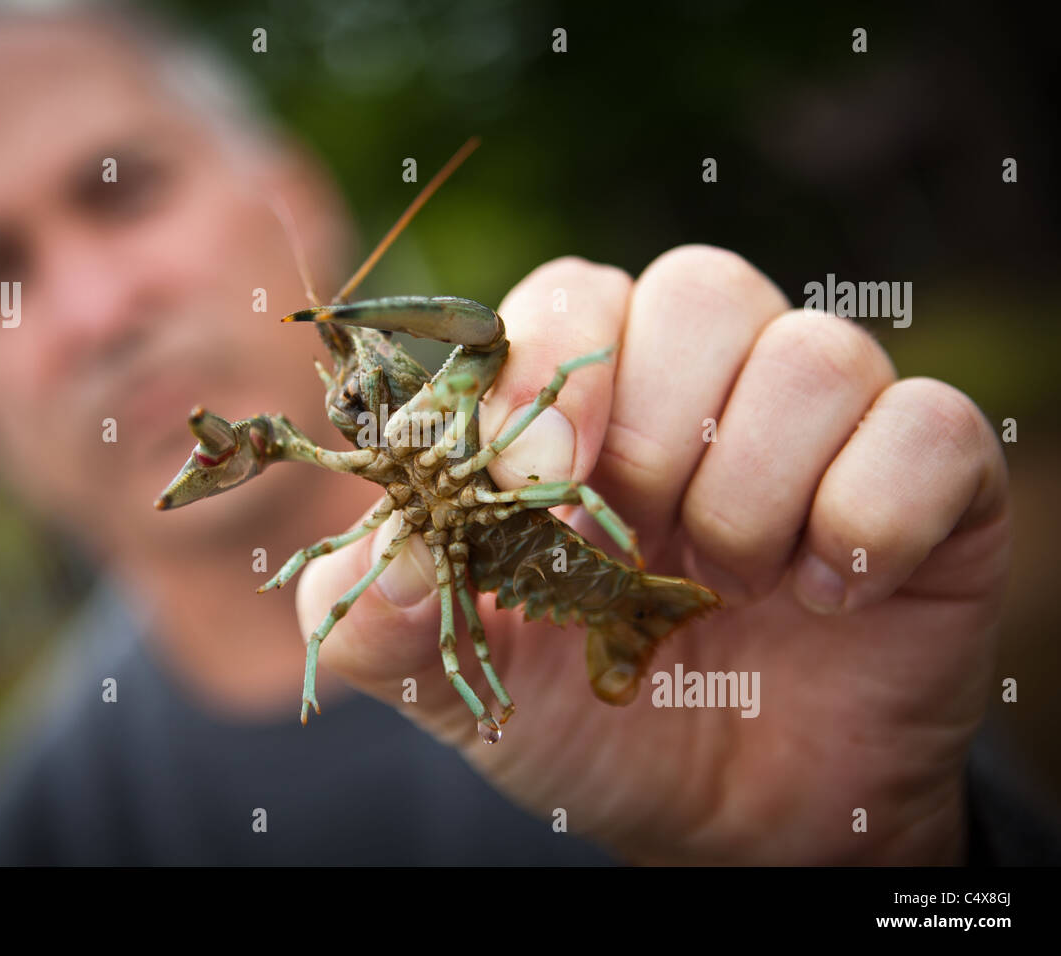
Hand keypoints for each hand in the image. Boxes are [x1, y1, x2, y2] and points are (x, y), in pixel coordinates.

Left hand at [296, 249, 1010, 863]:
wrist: (723, 823)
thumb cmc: (585, 720)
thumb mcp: (454, 681)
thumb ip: (381, 615)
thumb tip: (395, 551)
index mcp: (587, 406)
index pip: (571, 298)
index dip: (548, 372)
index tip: (538, 483)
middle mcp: (708, 390)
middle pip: (700, 290)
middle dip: (660, 431)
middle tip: (642, 542)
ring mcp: (822, 431)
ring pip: (814, 351)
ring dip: (757, 487)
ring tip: (732, 585)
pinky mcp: (927, 485)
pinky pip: (930, 427)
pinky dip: (871, 513)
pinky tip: (829, 594)